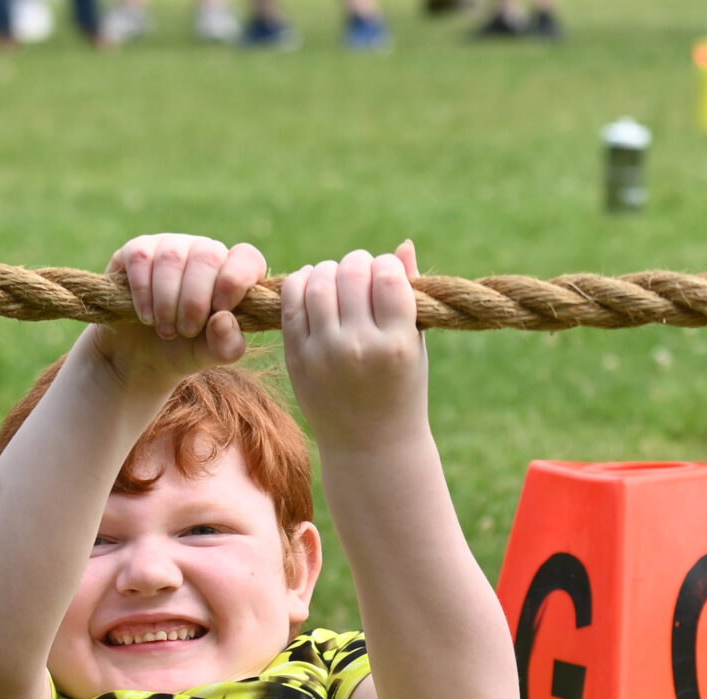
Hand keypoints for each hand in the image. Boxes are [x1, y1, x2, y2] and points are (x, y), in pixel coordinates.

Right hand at [90, 232, 265, 390]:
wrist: (140, 354)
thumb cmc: (186, 348)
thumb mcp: (210, 354)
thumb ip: (227, 344)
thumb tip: (223, 318)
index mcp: (233, 274)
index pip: (247, 258)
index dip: (236, 280)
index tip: (220, 309)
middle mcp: (205, 252)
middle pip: (208, 256)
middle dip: (196, 299)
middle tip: (187, 331)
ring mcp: (172, 246)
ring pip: (172, 257)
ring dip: (168, 300)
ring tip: (166, 330)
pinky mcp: (138, 250)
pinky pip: (141, 258)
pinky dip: (143, 292)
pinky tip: (146, 316)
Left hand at [280, 242, 426, 451]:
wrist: (371, 445)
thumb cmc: (401, 390)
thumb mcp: (415, 348)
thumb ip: (408, 298)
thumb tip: (403, 245)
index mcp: (396, 345)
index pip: (387, 275)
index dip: (386, 267)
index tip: (387, 277)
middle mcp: (359, 347)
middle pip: (351, 272)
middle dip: (357, 264)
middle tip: (360, 275)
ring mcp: (324, 353)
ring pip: (318, 281)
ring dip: (328, 270)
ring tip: (337, 281)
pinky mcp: (298, 357)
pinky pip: (291, 302)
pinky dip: (301, 284)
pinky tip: (313, 288)